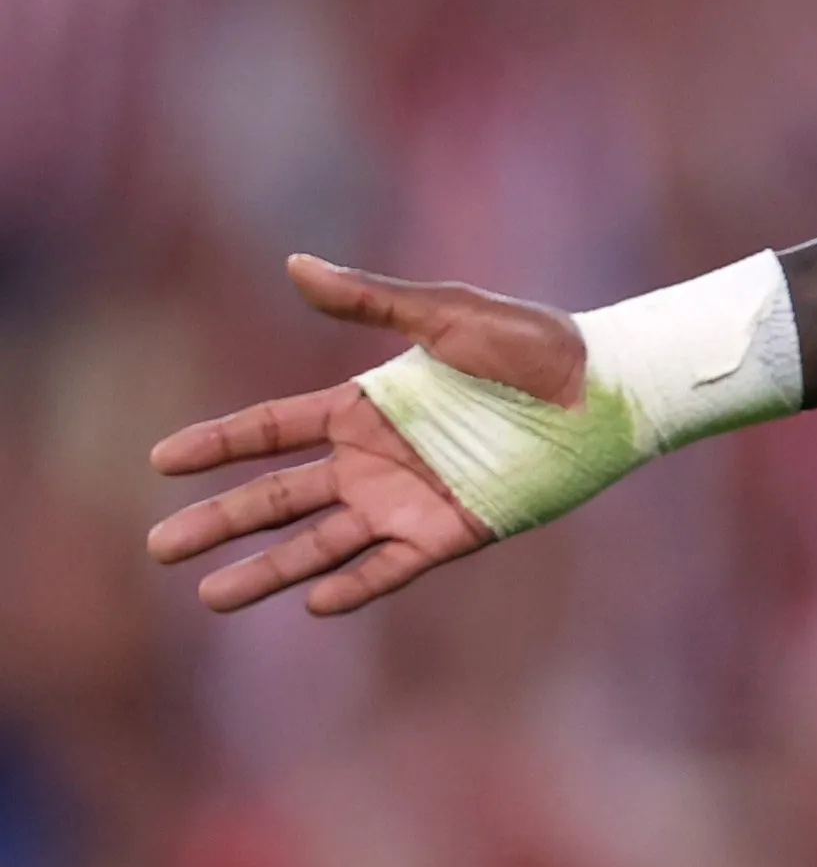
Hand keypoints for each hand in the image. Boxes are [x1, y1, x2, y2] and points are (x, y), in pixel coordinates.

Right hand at [145, 255, 581, 614]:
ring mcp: (409, 500)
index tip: (160, 460)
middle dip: (219, 522)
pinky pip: (391, 566)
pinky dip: (354, 585)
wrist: (606, 388)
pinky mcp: (452, 530)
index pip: (271, 430)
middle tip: (160, 548)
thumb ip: (371, 300)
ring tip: (211, 597)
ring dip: (267, 570)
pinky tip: (313, 601)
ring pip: (320, 543)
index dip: (217, 444)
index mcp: (366, 406)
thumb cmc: (536, 345)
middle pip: (279, 497)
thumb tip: (294, 264)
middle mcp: (376, 460)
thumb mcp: (449, 316)